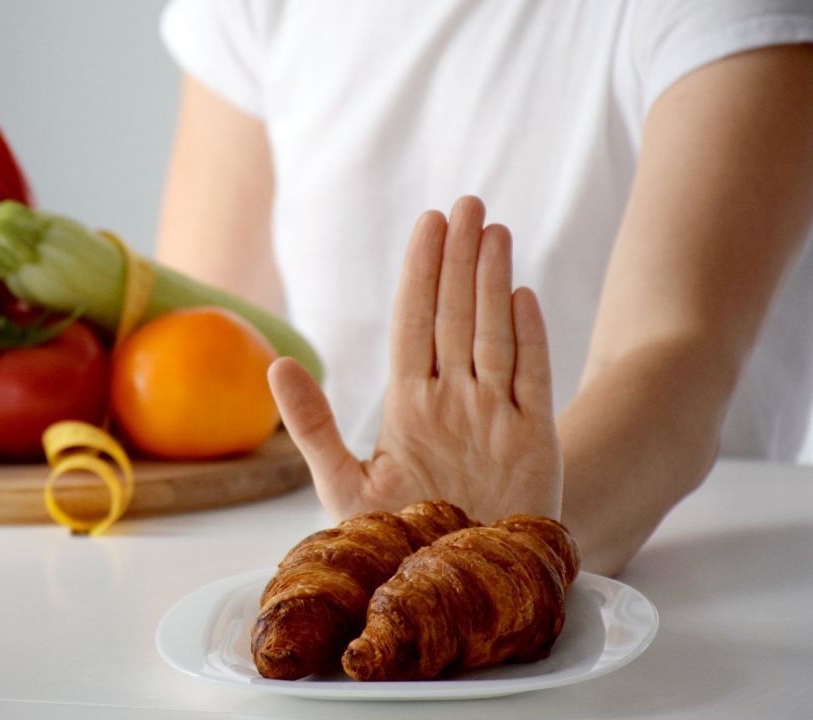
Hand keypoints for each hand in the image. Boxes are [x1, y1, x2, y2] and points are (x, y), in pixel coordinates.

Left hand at [269, 196, 562, 521]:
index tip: (427, 224)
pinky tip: (520, 296)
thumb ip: (313, 427)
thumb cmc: (403, 537)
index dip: (420, 273)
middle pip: (456, 316)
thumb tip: (278, 365)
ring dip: (491, 282)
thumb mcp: (345, 485)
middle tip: (465, 203)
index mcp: (409, 404)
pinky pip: (531, 379)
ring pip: (493, 334)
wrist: (461, 583)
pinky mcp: (533, 440)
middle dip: (458, 260)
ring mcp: (495, 415)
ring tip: (492, 230)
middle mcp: (453, 399)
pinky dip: (528, 340)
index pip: (413, 324)